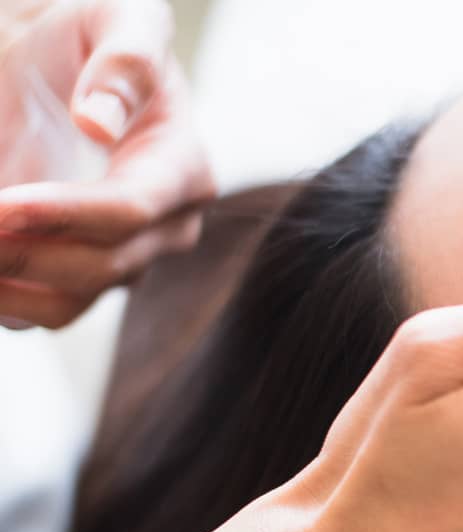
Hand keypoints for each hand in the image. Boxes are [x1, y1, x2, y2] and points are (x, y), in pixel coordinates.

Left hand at [0, 0, 213, 328]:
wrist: (56, 63)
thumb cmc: (91, 33)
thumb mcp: (118, 16)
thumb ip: (126, 60)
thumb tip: (100, 123)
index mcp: (183, 167)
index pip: (134, 210)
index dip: (67, 213)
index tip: (3, 204)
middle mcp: (165, 227)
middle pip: (103, 266)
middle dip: (25, 249)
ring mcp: (123, 259)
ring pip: (68, 303)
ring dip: (7, 283)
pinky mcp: (78, 278)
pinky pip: (37, 311)